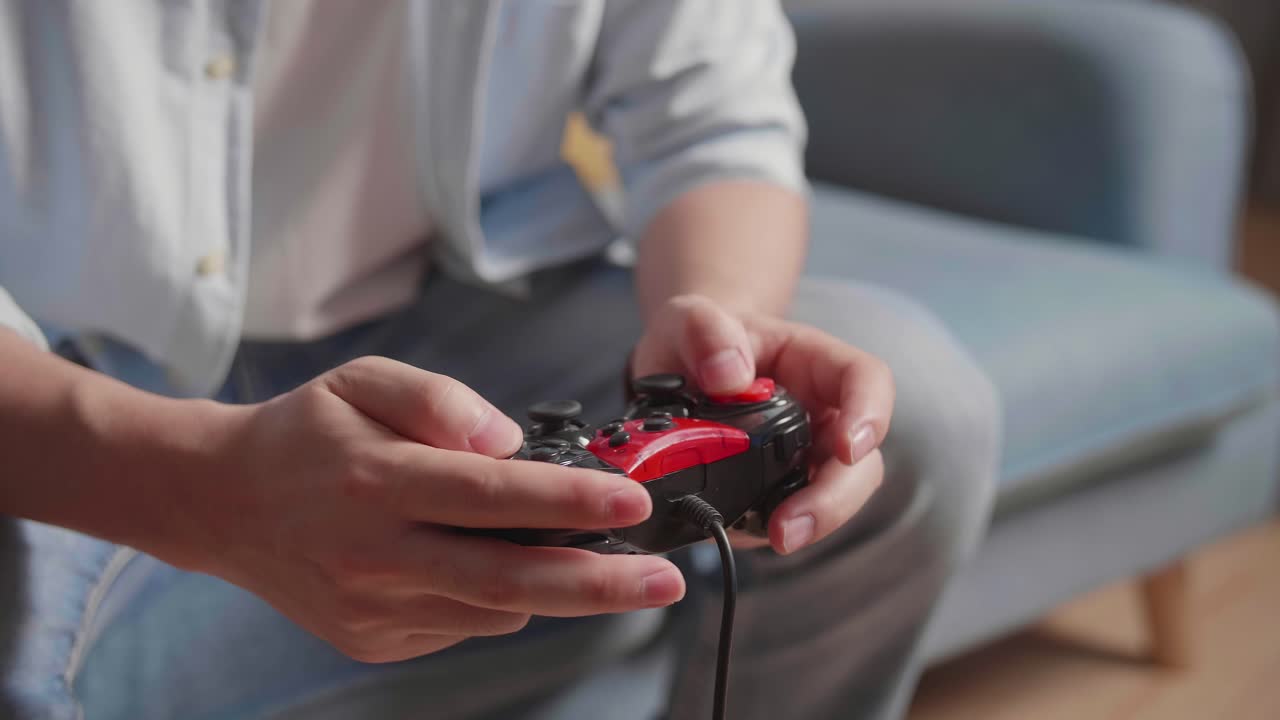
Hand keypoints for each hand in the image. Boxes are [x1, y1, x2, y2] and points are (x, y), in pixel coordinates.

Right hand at [183, 357, 685, 662]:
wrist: (223, 502)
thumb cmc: (306, 434)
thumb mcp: (363, 381)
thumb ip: (439, 400)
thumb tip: (508, 441)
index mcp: (378, 481)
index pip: (492, 496)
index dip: (569, 501)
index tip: (632, 503)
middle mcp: (377, 555)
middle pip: (509, 579)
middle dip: (600, 585)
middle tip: (665, 581)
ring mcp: (375, 608)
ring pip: (495, 606)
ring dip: (554, 585)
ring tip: (593, 556)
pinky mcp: (374, 640)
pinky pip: (464, 623)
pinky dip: (496, 595)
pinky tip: (488, 560)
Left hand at [631, 295, 893, 554]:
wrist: (674, 370)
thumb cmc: (694, 338)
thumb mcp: (686, 317)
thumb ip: (704, 330)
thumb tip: (731, 377)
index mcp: (813, 362)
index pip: (866, 381)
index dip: (870, 413)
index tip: (850, 447)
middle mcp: (820, 413)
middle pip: (860, 459)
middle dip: (835, 498)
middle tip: (790, 526)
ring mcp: (803, 457)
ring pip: (834, 496)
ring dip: (811, 522)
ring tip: (771, 537)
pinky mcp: (776, 491)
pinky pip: (789, 516)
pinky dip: (768, 528)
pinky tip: (738, 528)